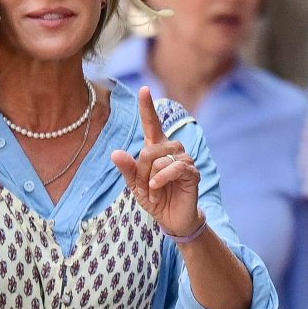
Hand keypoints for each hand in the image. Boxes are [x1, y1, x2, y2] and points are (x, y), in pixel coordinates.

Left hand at [108, 89, 203, 241]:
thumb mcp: (135, 185)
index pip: (152, 123)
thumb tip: (115, 153)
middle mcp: (172, 149)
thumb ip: (127, 169)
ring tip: (154, 191)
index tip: (143, 89)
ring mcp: (184, 159)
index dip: (147, 107)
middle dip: (142, 172)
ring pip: (159, 159)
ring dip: (151, 179)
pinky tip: (157, 188)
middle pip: (149, 150)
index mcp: (157, 148)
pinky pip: (174, 167)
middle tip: (146, 188)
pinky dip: (161, 179)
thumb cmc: (155, 197)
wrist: (172, 219)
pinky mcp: (192, 172)